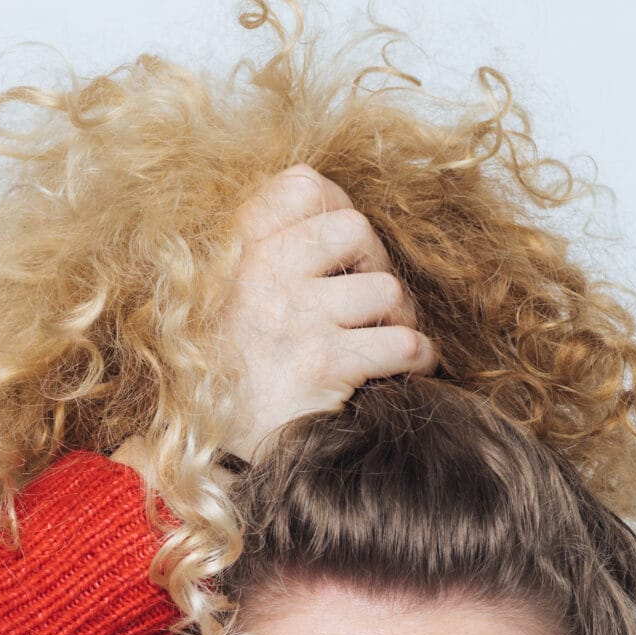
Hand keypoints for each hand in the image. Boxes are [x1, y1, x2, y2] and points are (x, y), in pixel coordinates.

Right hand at [211, 164, 439, 461]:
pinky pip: (401, 342)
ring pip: (386, 288)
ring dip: (401, 317)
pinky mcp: (323, 365)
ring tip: (385, 337)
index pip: (302, 185)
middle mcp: (261, 274)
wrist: (217, 449)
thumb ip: (268, 250)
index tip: (344, 248)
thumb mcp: (230, 298)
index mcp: (237, 250)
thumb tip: (334, 209)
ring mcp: (293, 318)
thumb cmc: (234, 372)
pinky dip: (418, 357)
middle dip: (378, 263)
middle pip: (355, 227)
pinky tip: (407, 368)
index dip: (338, 207)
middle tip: (370, 299)